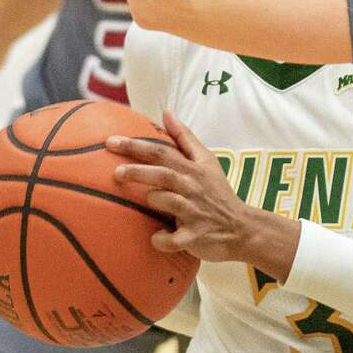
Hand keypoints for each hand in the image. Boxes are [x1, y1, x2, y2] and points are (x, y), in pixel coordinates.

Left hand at [107, 111, 299, 275]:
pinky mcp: (194, 236)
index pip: (161, 152)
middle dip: (138, 171)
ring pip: (168, 202)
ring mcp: (194, 213)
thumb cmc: (217, 192)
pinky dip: (162, 239)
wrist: (241, 227)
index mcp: (193, 169)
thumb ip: (184, 137)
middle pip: (163, 174)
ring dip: (153, 200)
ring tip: (147, 200)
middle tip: (116, 172)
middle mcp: (192, 188)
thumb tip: (166, 112)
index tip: (110, 141)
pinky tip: (156, 238)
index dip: (135, 145)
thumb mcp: (207, 160)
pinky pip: (173, 239)